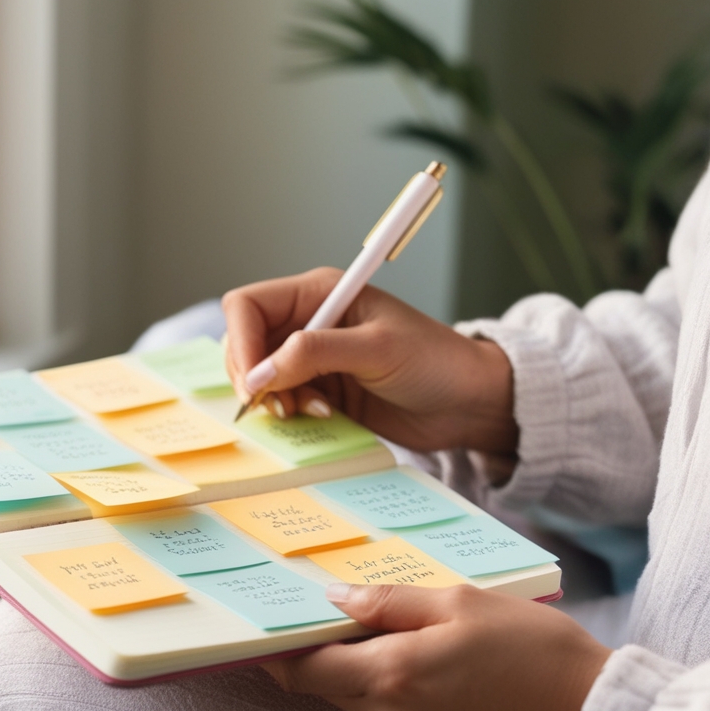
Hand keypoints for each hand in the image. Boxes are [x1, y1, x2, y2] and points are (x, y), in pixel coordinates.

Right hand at [223, 268, 517, 455]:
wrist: (469, 403)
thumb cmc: (435, 362)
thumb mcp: (376, 349)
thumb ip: (314, 354)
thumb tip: (260, 374)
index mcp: (319, 293)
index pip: (248, 307)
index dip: (241, 342)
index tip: (253, 382)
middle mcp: (308, 322)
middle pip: (245, 344)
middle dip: (254, 377)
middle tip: (278, 406)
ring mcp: (312, 360)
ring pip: (260, 379)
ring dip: (275, 400)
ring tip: (312, 411)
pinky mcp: (320, 391)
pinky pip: (282, 403)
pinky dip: (290, 415)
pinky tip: (323, 417)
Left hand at [263, 583, 610, 710]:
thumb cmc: (536, 652)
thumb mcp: (462, 604)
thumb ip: (390, 603)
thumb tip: (335, 599)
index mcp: (391, 676)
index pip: (306, 669)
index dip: (282, 650)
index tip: (269, 630)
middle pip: (330, 689)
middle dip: (325, 657)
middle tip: (339, 619)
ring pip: (363, 708)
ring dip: (367, 677)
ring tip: (406, 640)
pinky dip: (397, 701)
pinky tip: (436, 676)